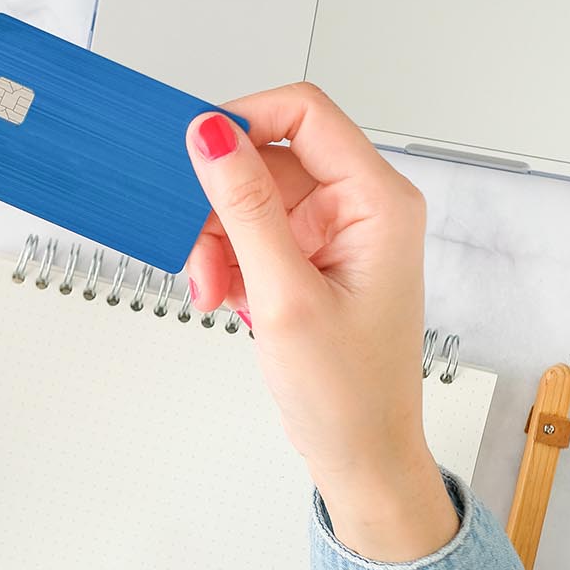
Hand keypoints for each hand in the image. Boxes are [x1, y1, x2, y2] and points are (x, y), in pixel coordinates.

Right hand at [182, 83, 454, 561]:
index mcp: (377, 201)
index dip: (242, 120)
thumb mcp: (284, 296)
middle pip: (268, 159)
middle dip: (220, 205)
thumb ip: (245, 208)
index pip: (304, 112)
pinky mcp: (313, 258)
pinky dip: (229, 262)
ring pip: (251, 198)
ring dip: (217, 241)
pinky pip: (254, 233)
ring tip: (211, 293)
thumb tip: (211, 135)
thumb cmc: (349, 394)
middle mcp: (361, 206)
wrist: (361, 457)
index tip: (192, 154)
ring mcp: (336, 233)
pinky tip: (228, 301)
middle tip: (197, 257)